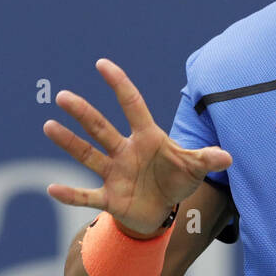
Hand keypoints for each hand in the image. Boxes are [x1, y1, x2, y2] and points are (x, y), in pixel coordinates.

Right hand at [42, 58, 231, 237]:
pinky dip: (71, 195)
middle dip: (84, 113)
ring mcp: (114, 174)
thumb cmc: (176, 180)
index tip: (102, 64)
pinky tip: (53, 189)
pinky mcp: (109, 198)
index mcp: (147, 138)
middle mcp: (125, 152)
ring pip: (88, 155)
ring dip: (69, 143)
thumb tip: (227, 157)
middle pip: (101, 128)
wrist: (161, 211)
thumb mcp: (195, 168)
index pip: (132, 105)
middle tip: (63, 96)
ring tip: (49, 125)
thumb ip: (207, 159)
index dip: (120, 85)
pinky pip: (86, 196)